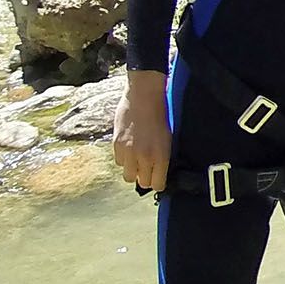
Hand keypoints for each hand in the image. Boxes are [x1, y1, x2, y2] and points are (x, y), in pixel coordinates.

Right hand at [113, 69, 171, 190]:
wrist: (144, 98)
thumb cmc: (160, 116)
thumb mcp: (168, 139)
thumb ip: (162, 157)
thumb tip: (159, 171)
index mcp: (161, 156)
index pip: (157, 185)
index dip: (158, 183)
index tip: (158, 179)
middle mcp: (144, 157)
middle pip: (142, 182)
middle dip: (145, 178)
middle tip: (148, 169)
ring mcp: (129, 152)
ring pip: (128, 176)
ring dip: (133, 170)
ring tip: (137, 160)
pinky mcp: (116, 145)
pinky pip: (118, 162)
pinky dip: (123, 159)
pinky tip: (129, 149)